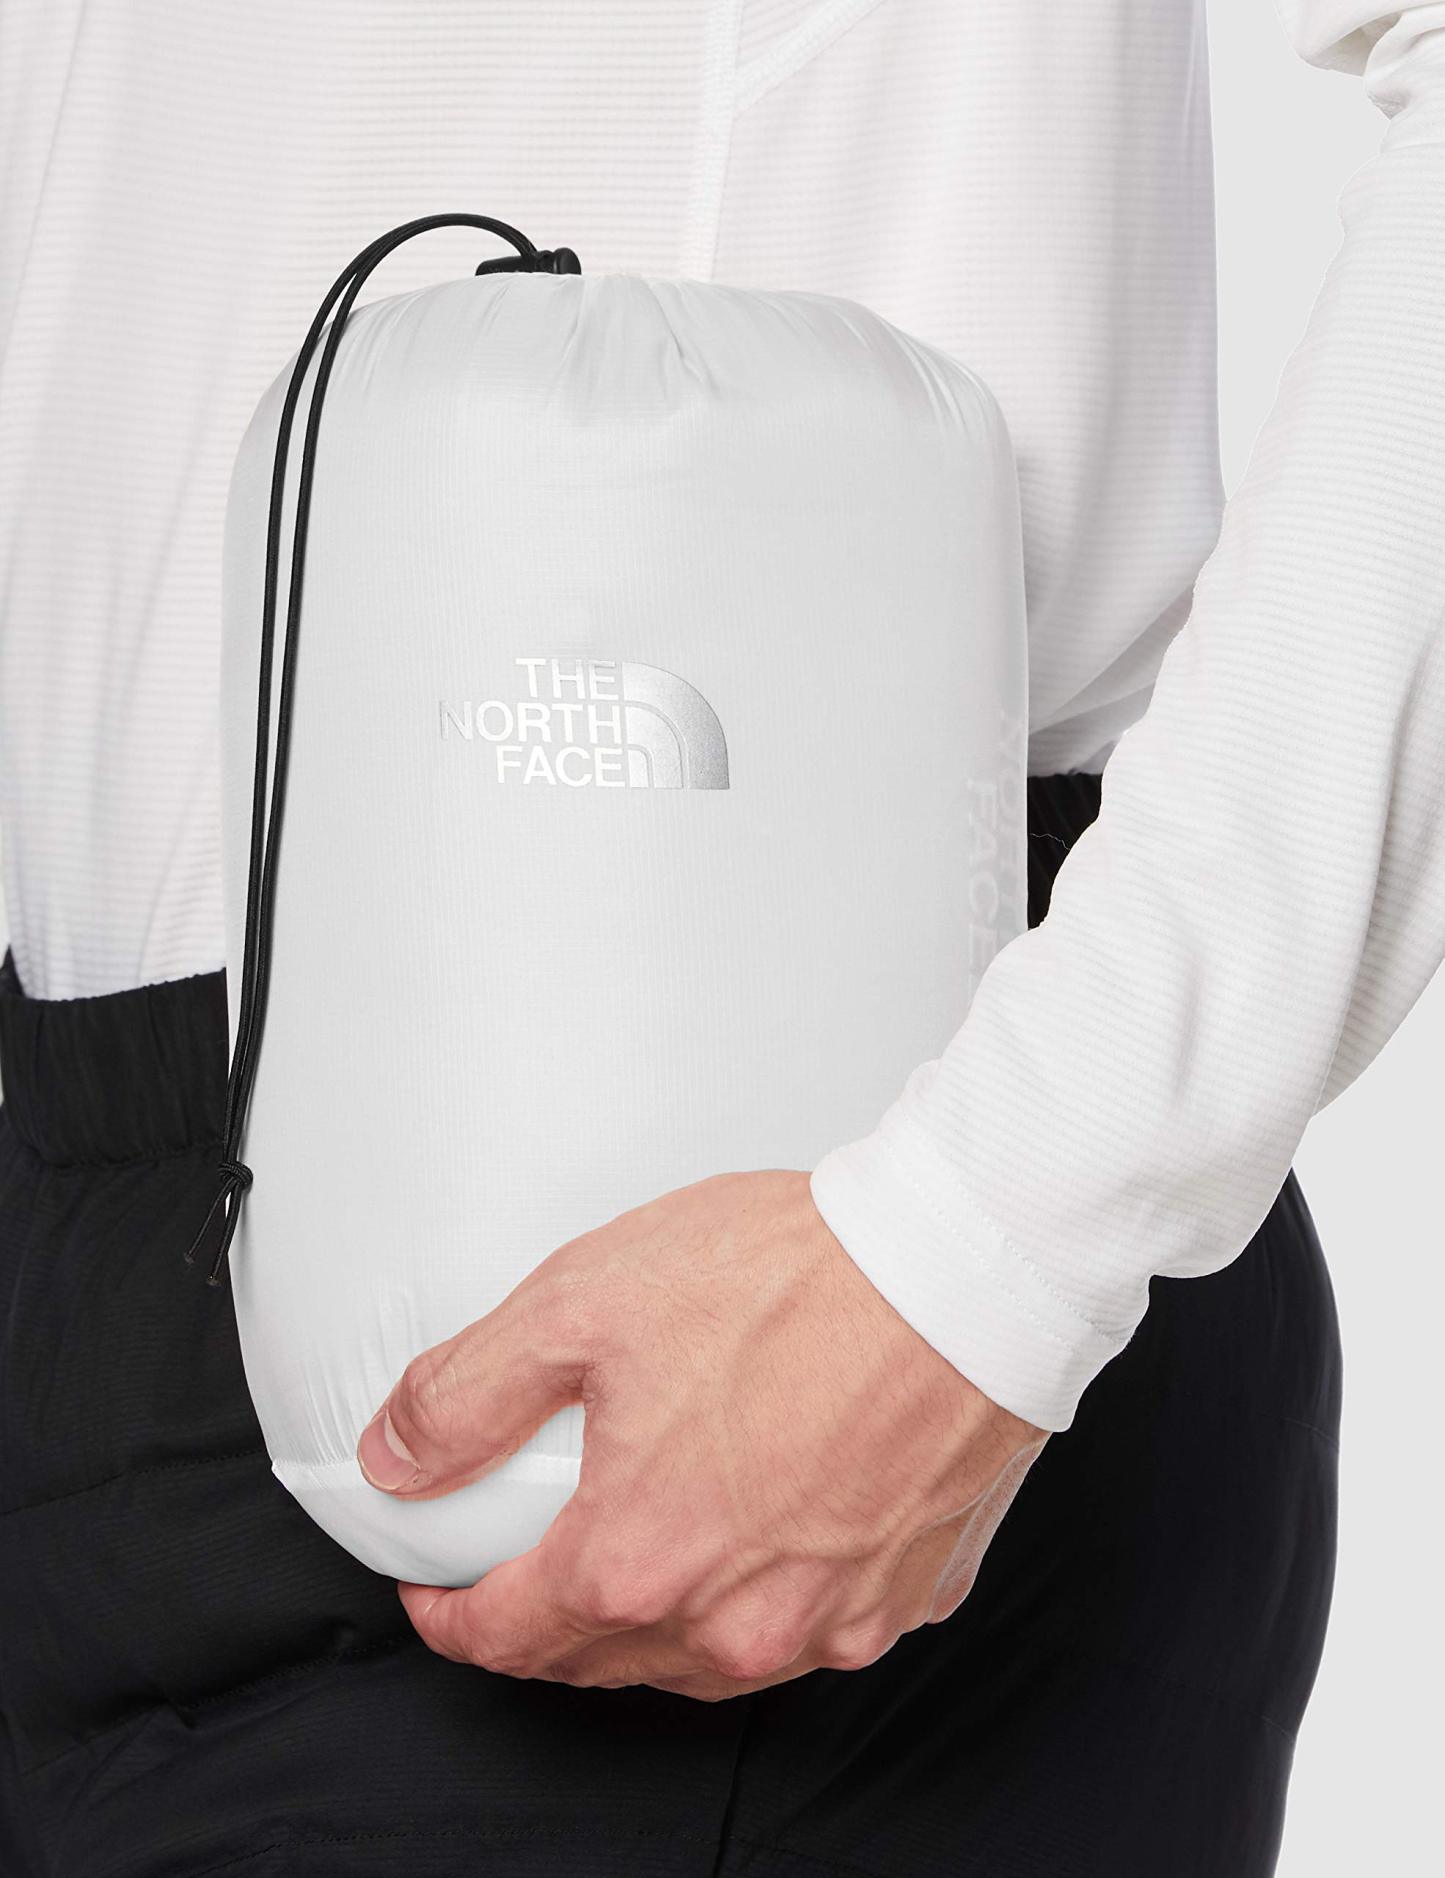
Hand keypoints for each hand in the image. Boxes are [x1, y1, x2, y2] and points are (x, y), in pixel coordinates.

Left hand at [357, 1169, 1045, 1700]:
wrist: (958, 1270)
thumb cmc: (794, 1279)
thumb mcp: (581, 1303)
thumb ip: (466, 1393)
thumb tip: (395, 1454)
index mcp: (637, 1561)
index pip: (503, 1636)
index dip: (448, 1617)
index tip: (433, 1594)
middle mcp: (732, 1623)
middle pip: (599, 1658)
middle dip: (544, 1621)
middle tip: (524, 1560)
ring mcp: (828, 1621)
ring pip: (702, 1657)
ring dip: (650, 1618)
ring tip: (637, 1543)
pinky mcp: (903, 1596)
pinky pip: (805, 1625)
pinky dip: (760, 1595)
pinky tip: (759, 1528)